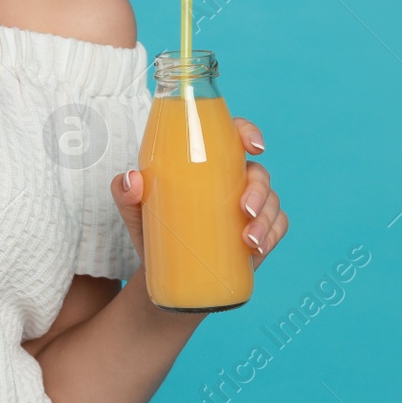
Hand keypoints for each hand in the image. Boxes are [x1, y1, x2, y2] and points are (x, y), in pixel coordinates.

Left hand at [109, 116, 286, 272]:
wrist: (162, 270)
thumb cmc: (151, 227)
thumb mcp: (133, 208)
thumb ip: (124, 192)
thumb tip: (132, 179)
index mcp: (206, 163)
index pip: (232, 136)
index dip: (248, 132)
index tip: (253, 146)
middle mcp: (232, 180)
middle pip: (258, 172)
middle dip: (259, 189)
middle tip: (243, 210)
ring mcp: (247, 208)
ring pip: (271, 201)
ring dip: (267, 218)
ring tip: (250, 240)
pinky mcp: (256, 234)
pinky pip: (277, 226)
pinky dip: (273, 234)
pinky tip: (259, 248)